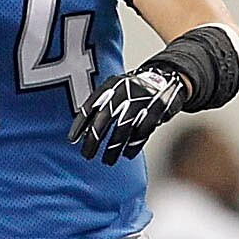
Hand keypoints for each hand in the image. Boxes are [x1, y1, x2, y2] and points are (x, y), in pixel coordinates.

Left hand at [71, 64, 189, 163]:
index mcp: (111, 85)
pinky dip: (133, 146)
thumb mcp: (115, 90)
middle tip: (87, 155)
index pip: (91, 105)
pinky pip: (142, 132)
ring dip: (113, 148)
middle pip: (105, 118)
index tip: (72, 140)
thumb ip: (101, 106)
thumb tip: (85, 133)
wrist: (166, 77)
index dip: (80, 124)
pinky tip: (127, 155)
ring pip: (123, 128)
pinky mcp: (157, 109)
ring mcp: (142, 99)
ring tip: (107, 161)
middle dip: (94, 139)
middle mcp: (125, 90)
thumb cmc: (133, 90)